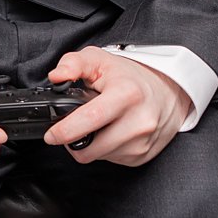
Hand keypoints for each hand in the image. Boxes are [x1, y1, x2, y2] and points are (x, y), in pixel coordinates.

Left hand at [42, 46, 192, 165]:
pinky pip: (111, 159)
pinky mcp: (143, 156)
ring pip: (98, 156)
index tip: (51, 135)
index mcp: (127, 94)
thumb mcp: (99, 59)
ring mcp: (143, 142)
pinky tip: (108, 132)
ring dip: (89, 145)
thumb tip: (56, 77)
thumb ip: (73, 63)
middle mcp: (139, 121)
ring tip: (94, 125)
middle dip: (72, 141)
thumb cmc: (129, 76)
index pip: (91, 119)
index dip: (66, 130)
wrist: (167, 93)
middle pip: (92, 148)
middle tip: (68, 127)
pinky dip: (103, 148)